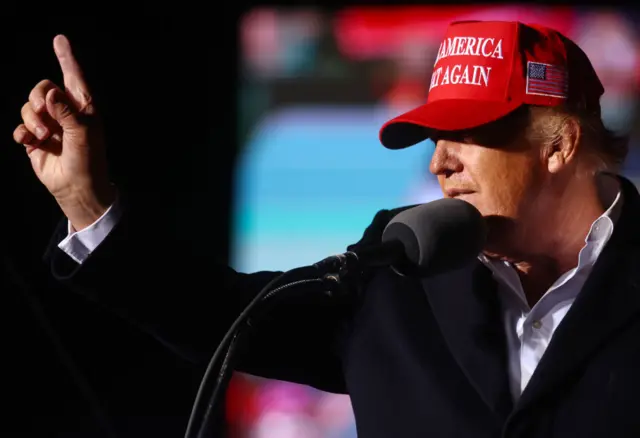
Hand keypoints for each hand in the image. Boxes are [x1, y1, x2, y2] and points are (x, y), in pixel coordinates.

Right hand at [13, 34, 114, 230]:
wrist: (78, 189)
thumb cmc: (89, 161)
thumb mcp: (83, 134)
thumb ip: (66, 111)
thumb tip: (50, 92)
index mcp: (83, 108)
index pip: (73, 78)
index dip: (66, 58)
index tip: (60, 39)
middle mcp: (65, 114)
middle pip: (42, 88)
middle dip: (38, 97)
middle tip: (44, 114)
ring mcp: (49, 126)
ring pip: (28, 107)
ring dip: (32, 118)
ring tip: (43, 135)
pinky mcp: (35, 141)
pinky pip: (21, 127)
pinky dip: (23, 133)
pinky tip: (30, 142)